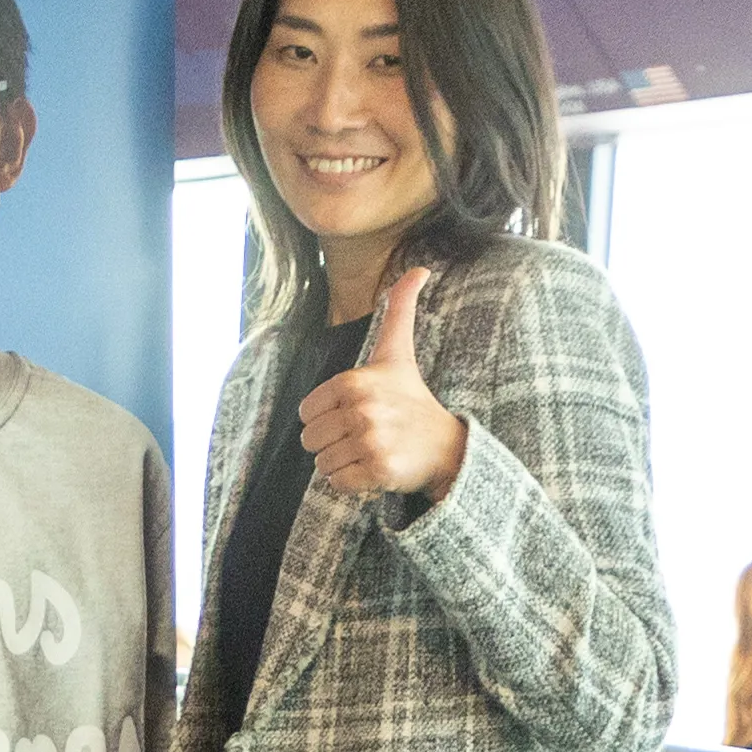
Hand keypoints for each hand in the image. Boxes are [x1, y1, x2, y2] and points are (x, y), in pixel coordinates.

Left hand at [299, 268, 464, 500]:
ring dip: (341, 463)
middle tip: (364, 436)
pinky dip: (351, 483)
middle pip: (309, 440)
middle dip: (331, 443)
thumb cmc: (412, 399)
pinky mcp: (378, 470)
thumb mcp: (399, 352)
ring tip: (370, 451)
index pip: (306, 413)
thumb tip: (421, 268)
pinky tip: (374, 469)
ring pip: (322, 464)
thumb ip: (399, 310)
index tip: (356, 414)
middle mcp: (362, 409)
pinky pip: (337, 483)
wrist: (445, 446)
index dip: (326, 418)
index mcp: (354, 381)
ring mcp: (371, 441)